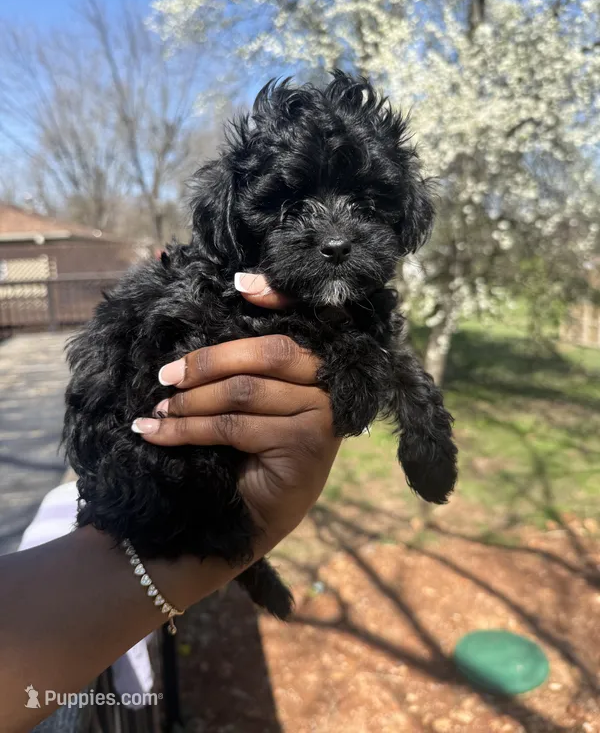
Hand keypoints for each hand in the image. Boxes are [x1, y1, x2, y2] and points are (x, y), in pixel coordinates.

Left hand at [132, 275, 338, 555]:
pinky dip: (187, 429)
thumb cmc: (252, 449)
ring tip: (160, 409)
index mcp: (324, 364)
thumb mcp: (253, 398)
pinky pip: (233, 426)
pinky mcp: (305, 444)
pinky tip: (158, 431)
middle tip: (166, 374)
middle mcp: (332, 385)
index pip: (304, 320)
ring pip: (244, 392)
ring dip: (192, 401)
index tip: (240, 287)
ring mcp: (324, 415)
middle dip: (209, 360)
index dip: (278, 295)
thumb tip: (230, 299)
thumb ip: (248, 361)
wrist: (258, 515)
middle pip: (268, 353)